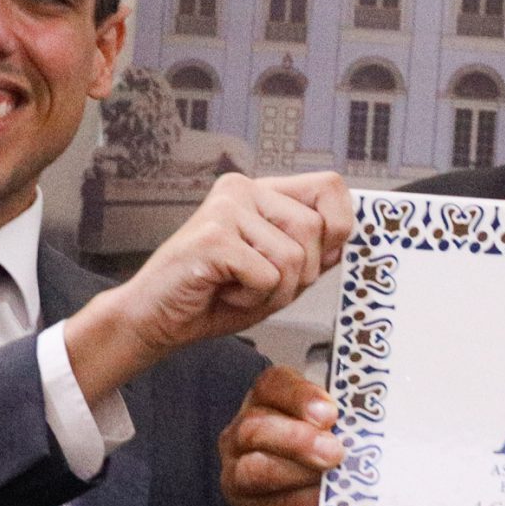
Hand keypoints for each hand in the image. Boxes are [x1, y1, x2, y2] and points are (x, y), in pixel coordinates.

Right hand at [65, 171, 354, 399]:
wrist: (157, 319)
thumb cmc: (212, 297)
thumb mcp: (277, 275)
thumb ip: (311, 254)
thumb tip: (347, 238)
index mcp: (261, 193)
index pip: (329, 186)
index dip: (341, 224)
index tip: (327, 253)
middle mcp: (243, 190)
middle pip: (315, 229)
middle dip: (301, 275)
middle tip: (262, 284)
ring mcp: (226, 209)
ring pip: (294, 257)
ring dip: (275, 291)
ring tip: (239, 288)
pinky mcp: (213, 236)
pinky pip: (267, 276)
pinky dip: (252, 298)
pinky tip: (224, 291)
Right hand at [219, 365, 365, 505]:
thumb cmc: (338, 464)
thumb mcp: (344, 433)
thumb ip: (348, 419)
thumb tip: (370, 412)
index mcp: (269, 404)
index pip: (271, 385)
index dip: (298, 395)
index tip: (330, 412)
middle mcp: (244, 439)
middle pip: (254, 428)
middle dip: (297, 439)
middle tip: (335, 451)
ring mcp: (242, 479)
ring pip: (255, 471)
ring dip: (299, 473)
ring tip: (334, 477)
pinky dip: (304, 505)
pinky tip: (328, 504)